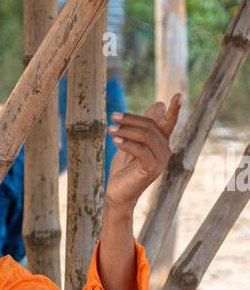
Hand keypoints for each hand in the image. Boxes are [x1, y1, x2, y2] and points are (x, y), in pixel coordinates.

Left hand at [104, 93, 180, 209]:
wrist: (118, 194)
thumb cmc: (123, 169)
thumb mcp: (130, 143)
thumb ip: (142, 126)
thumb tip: (159, 105)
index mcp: (161, 143)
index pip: (169, 123)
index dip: (174, 110)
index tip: (179, 95)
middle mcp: (164, 150)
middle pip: (151, 126)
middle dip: (131, 119)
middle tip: (113, 116)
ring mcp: (160, 160)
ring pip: (146, 136)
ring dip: (126, 130)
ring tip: (110, 128)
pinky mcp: (152, 169)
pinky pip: (141, 150)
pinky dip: (127, 143)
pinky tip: (114, 141)